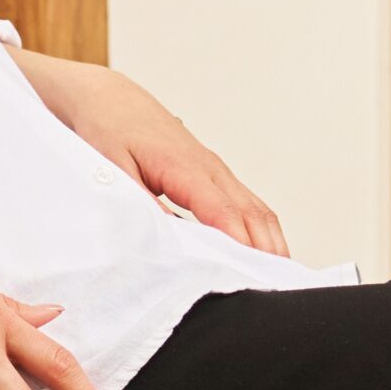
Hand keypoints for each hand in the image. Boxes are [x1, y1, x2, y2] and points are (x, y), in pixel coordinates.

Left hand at [16, 54, 289, 257]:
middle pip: (251, 213)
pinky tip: (264, 253)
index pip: (222, 209)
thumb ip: (140, 204)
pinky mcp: (213, 175)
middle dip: (268, 251)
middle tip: (277, 290)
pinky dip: (261, 229)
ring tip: (281, 280)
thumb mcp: (113, 169)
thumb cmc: (109, 130)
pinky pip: (246, 203)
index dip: (240, 242)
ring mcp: (215, 170)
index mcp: (184, 166)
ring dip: (271, 242)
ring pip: (256, 208)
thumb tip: (165, 239)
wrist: (110, 99)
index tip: (253, 272)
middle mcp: (209, 167)